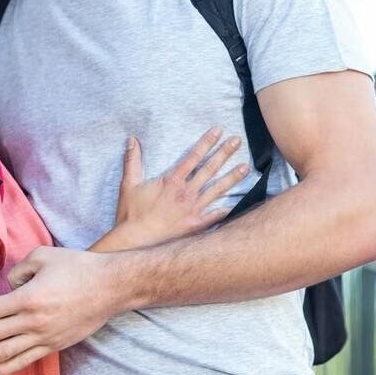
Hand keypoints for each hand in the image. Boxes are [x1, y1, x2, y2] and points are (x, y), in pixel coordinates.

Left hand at [0, 246, 121, 374]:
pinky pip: (25, 360)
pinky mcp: (54, 345)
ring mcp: (43, 336)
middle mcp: (33, 321)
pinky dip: (6, 369)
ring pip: (4, 353)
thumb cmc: (78, 266)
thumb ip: (20, 268)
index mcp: (28, 297)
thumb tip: (7, 284)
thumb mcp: (45, 255)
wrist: (111, 286)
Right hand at [112, 127, 248, 247]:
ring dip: (232, 178)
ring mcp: (192, 210)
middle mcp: (185, 193)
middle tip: (237, 141)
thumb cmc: (130, 215)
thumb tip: (131, 139)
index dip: (206, 142)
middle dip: (224, 153)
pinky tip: (239, 203)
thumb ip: (132, 161)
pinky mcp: (195, 225)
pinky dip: (227, 210)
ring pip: (216, 190)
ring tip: (246, 167)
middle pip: (209, 169)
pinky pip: (215, 217)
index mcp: (171, 181)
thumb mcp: (129, 184)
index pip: (193, 156)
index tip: (218, 131)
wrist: (133, 243)